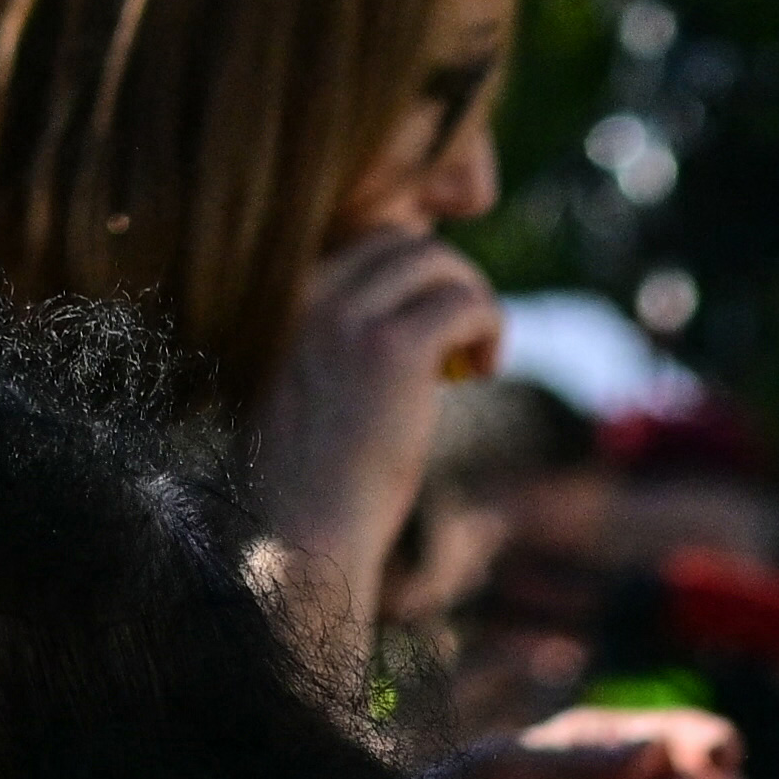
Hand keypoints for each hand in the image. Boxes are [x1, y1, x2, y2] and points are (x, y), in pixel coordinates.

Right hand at [255, 219, 506, 645]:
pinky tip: (484, 371)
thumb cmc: (311, 481)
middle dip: (449, 283)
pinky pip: (466, 303)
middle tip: (466, 343)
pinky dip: (491, 327)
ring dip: (474, 302)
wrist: (302, 534)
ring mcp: (349, 319)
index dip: (415, 280)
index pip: (369, 245)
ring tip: (478, 360)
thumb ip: (346, 340)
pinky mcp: (393, 352)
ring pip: (439, 263)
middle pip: (406, 243)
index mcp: (286, 299)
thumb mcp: (315, 387)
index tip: (434, 332)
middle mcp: (311, 296)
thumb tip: (421, 319)